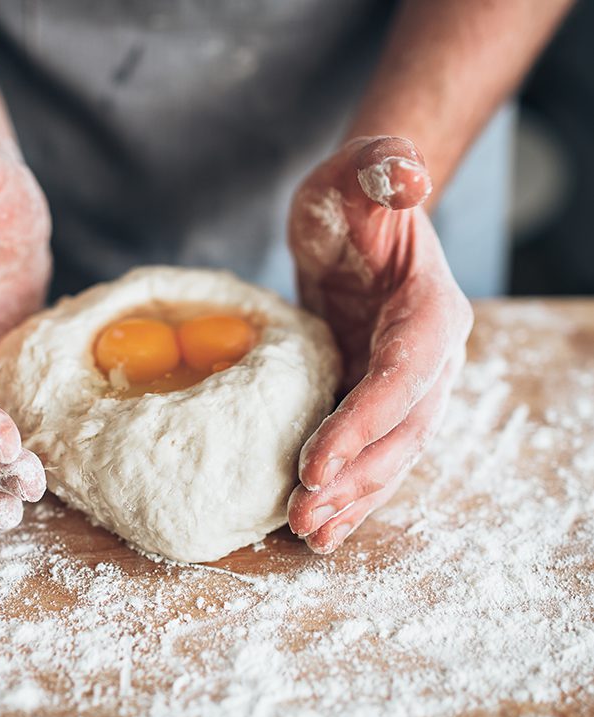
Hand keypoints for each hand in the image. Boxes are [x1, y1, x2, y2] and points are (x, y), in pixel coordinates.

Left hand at [287, 135, 472, 553]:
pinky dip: (349, 491)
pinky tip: (320, 525)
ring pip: (389, 456)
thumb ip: (381, 169)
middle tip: (302, 515)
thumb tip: (403, 177)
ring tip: (307, 533)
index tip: (316, 462)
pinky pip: (370, 453)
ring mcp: (407, 385)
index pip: (403, 375)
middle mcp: (430, 358)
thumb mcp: (356, 171)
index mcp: (429, 310)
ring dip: (351, 498)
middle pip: (400, 432)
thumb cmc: (353, 199)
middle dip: (354, 478)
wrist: (356, 227)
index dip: (364, 422)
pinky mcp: (377, 400)